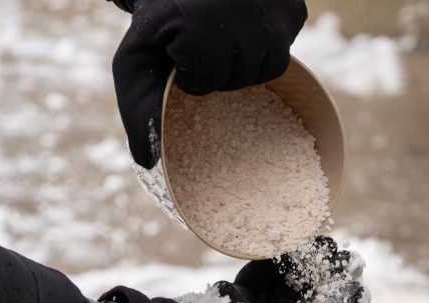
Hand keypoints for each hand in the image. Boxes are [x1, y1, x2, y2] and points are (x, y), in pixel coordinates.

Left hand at [110, 0, 307, 167]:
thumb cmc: (158, 28)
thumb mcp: (136, 64)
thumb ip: (139, 110)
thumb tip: (149, 162)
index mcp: (197, 23)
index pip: (209, 80)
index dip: (195, 79)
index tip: (181, 60)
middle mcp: (239, 6)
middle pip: (245, 74)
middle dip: (223, 73)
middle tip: (205, 51)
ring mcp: (269, 3)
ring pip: (273, 63)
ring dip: (248, 64)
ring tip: (226, 45)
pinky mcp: (292, 5)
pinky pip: (289, 43)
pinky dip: (271, 43)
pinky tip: (247, 29)